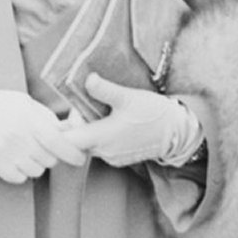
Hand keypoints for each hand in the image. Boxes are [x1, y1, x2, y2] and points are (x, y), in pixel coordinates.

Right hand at [0, 86, 85, 184]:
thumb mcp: (24, 103)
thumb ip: (47, 117)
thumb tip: (72, 130)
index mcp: (28, 117)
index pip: (57, 141)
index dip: (72, 152)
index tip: (79, 158)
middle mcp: (17, 135)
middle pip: (50, 159)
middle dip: (51, 155)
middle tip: (41, 148)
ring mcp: (4, 150)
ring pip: (36, 171)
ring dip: (35, 164)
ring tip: (25, 152)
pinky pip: (19, 178)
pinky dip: (20, 172)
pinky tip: (13, 159)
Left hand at [64, 75, 183, 166]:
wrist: (178, 132)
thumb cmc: (153, 114)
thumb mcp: (128, 97)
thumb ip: (105, 89)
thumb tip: (87, 79)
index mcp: (101, 137)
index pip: (67, 141)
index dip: (60, 129)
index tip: (65, 114)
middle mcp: (104, 152)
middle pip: (76, 143)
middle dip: (75, 127)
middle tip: (83, 108)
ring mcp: (112, 157)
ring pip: (89, 146)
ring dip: (89, 132)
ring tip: (99, 113)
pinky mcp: (120, 158)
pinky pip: (102, 149)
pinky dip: (101, 137)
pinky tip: (112, 123)